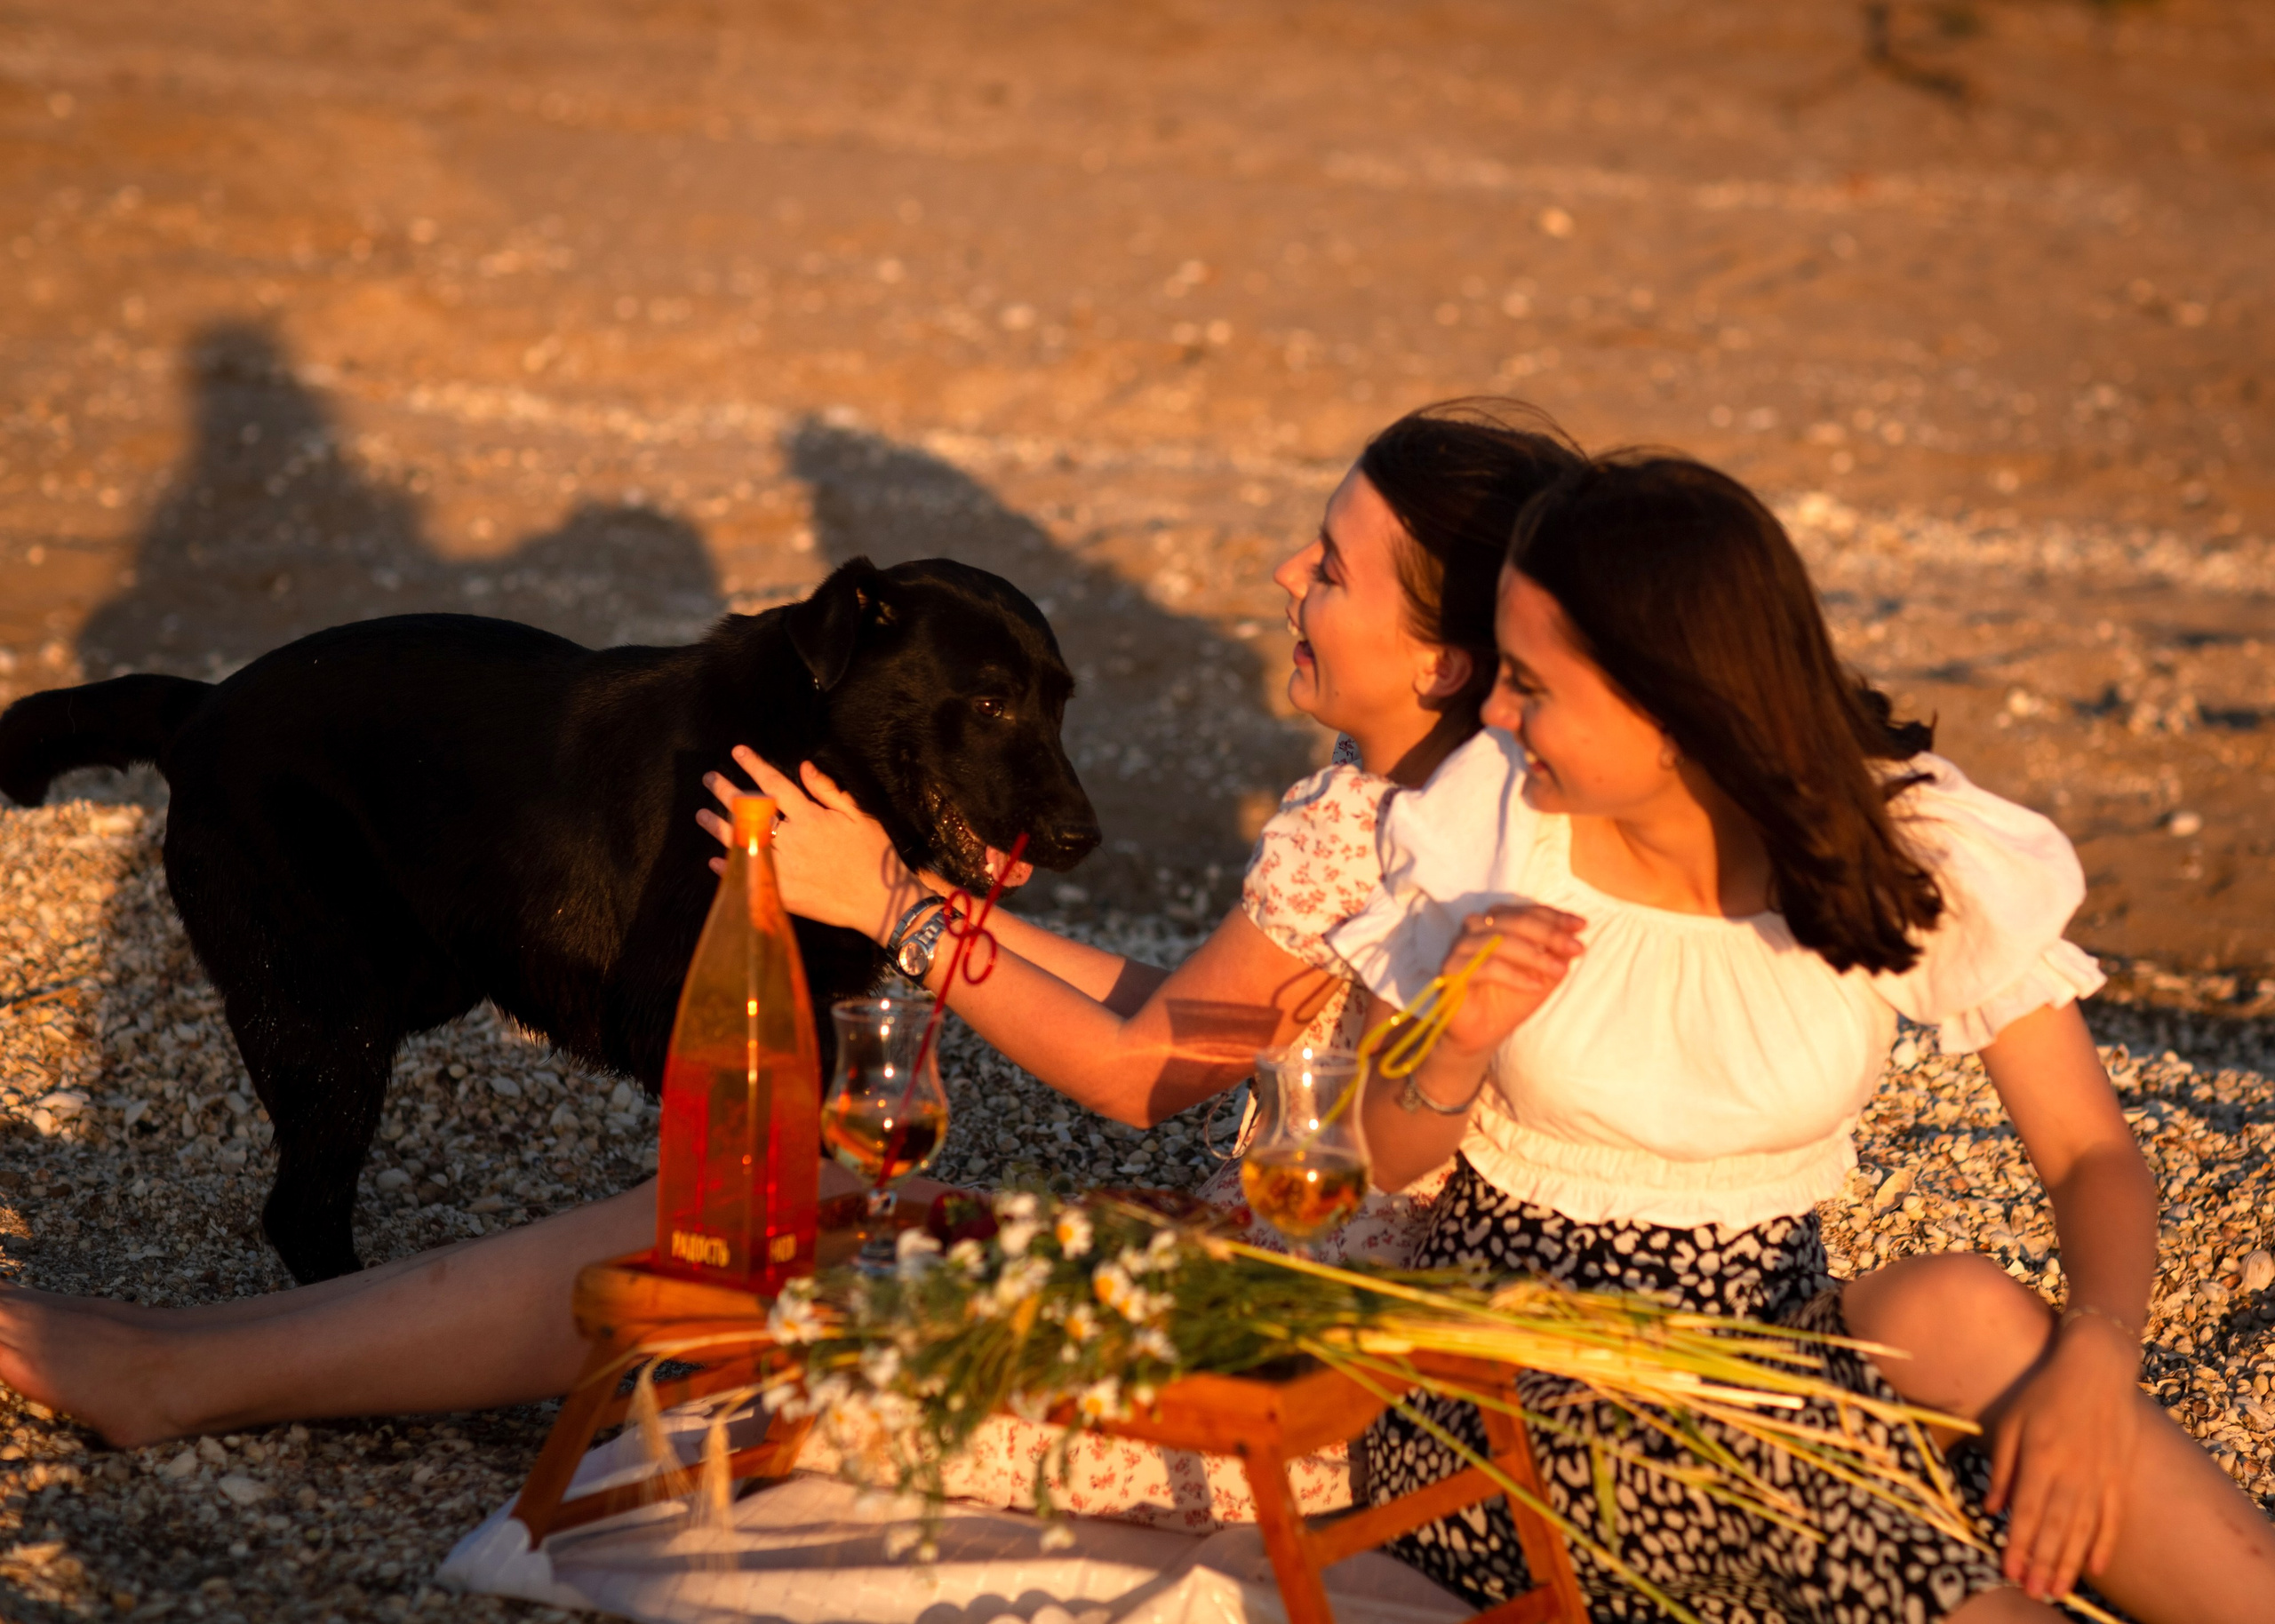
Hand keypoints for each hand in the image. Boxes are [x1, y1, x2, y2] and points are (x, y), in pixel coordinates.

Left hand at [697, 748, 927, 940]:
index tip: (737, 752)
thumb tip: (804, 768)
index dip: (754, 766)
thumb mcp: (859, 816)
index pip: (775, 785)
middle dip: (726, 791)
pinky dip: (728, 869)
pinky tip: (714, 860)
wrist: (879, 902)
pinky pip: (747, 877)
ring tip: (701, 814)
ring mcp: (783, 867)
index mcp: (810, 817)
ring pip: (741, 842)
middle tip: (709, 778)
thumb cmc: (874, 856)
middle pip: (750, 811)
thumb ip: (829, 791)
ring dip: (718, 827)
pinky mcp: (782, 892)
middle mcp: (792, 840)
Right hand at [1432, 902, 1585, 1059]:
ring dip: (1535, 955)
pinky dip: (1514, 975)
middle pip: (1514, 922)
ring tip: (1561, 970)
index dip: (1554, 917)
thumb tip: (1575, 935)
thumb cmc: (1510, 1000)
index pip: (1525, 911)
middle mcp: (1474, 929)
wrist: (1483, 1035)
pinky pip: (1486, 967)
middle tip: (1577, 948)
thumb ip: (1554, 955)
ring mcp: (1460, 948)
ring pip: (1499, 941)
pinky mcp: (1450, 971)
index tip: (1581, 926)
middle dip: (1550, 934)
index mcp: (1494, 923)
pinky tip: (1535, 986)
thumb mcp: (1542, 976)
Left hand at [1983, 1312, 2141, 1600]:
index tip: (2008, 1572)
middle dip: (2042, 1564)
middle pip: (2056, 1527)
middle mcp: (2071, 1471)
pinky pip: (2112, 1517)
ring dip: (2069, 1562)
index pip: (2027, 1511)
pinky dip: (2104, 1543)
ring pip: (2083, 1529)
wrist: (2097, 1369)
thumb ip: (2002, 1466)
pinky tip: (2095, 1566)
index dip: (2017, 1544)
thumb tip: (1991, 1509)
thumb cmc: (2044, 1391)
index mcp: (2040, 1456)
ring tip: (2057, 1590)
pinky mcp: (2118, 1476)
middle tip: (2033, 1593)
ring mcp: (2099, 1476)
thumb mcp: (2011, 1420)